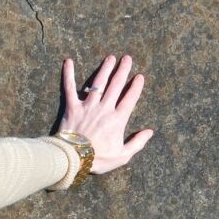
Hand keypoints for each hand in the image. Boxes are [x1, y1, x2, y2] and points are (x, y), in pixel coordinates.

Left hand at [56, 53, 152, 175]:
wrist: (75, 160)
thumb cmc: (99, 160)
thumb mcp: (122, 156)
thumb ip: (137, 143)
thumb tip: (150, 132)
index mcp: (117, 119)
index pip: (130, 98)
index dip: (136, 86)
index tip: (139, 77)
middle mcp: (104, 108)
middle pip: (116, 85)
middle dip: (122, 70)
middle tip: (127, 58)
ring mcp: (88, 106)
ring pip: (98, 83)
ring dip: (105, 69)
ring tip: (110, 58)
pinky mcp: (72, 107)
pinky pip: (69, 88)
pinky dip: (68, 75)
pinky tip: (68, 62)